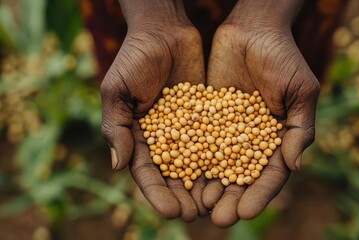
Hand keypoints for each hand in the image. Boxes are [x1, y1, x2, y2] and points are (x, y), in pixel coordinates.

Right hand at [100, 0, 207, 221]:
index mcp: (138, 137)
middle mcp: (165, 138)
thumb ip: (115, 127)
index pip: (147, 173)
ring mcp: (188, 129)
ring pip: (198, 163)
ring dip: (206, 185)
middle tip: (197, 216)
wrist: (164, 30)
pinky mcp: (209, 116)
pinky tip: (235, 174)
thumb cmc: (134, 58)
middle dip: (184, 197)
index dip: (157, 193)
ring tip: (216, 205)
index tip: (171, 211)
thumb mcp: (117, 90)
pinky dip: (224, 158)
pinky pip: (217, 140)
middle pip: (174, 175)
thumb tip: (117, 166)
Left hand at [203, 0, 319, 226]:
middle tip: (218, 219)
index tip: (245, 212)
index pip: (270, 174)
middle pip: (241, 177)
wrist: (253, 29)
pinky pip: (198, 141)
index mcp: (277, 139)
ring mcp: (228, 130)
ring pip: (217, 165)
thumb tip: (294, 166)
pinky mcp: (207, 117)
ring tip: (198, 207)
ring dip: (209, 187)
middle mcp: (251, 140)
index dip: (259, 195)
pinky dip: (191, 159)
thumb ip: (300, 129)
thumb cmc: (284, 58)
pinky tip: (181, 176)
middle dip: (230, 198)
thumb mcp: (301, 91)